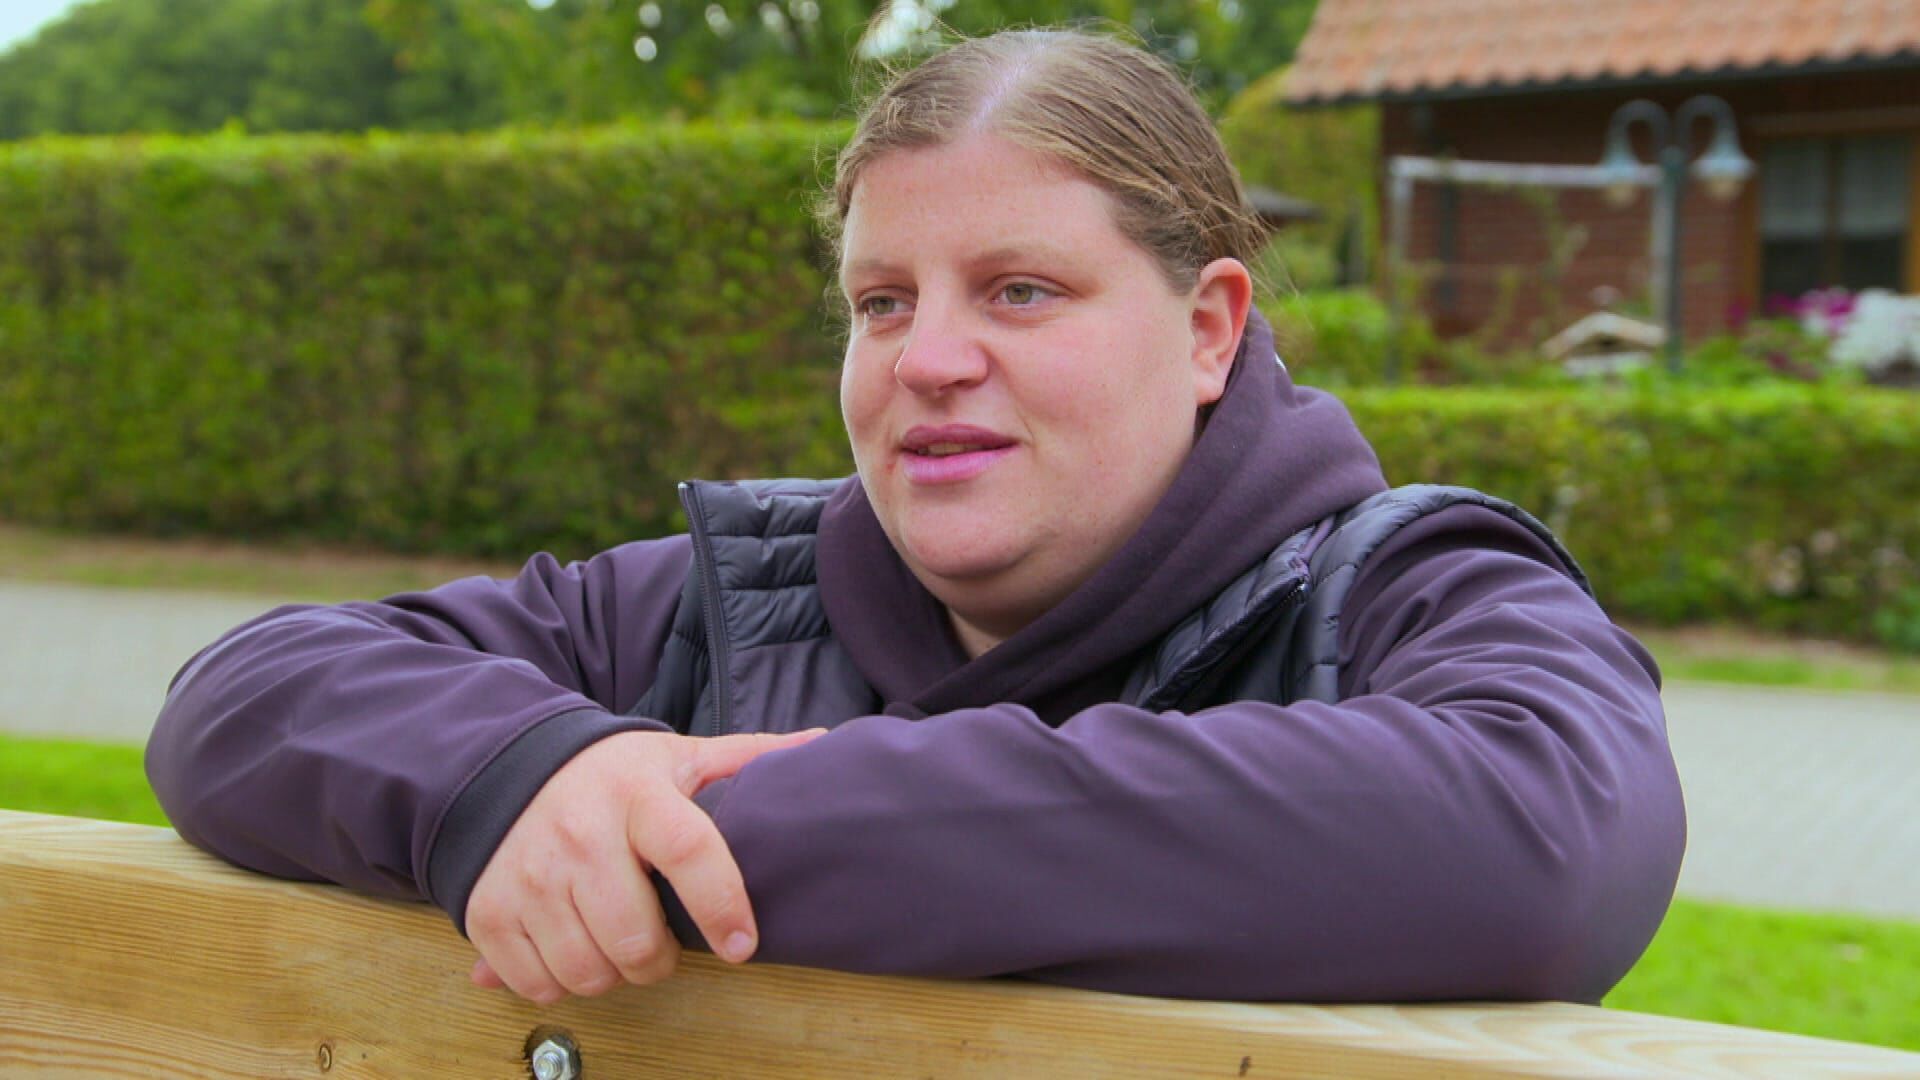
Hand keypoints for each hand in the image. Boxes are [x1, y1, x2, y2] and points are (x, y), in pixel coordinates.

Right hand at [464, 727, 825, 1003]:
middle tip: (661, 943)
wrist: (510, 769)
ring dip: (613, 973)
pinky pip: (537, 982)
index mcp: (636, 794)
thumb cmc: (611, 775)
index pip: (689, 850)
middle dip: (660, 958)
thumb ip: (746, 756)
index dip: (722, 904)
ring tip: (616, 942)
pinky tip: (573, 949)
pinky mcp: (488, 911)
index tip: (743, 944)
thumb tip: (819, 742)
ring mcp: (528, 875)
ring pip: (588, 969)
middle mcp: (579, 834)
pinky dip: (561, 983)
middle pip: (634, 936)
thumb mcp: (677, 757)